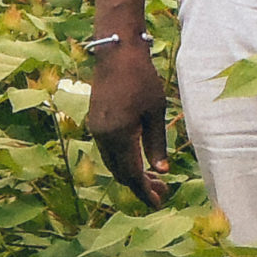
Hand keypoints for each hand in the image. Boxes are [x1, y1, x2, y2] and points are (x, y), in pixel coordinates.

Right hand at [87, 41, 170, 206]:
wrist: (116, 54)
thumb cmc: (142, 79)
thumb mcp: (155, 112)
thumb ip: (156, 144)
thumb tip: (162, 171)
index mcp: (119, 136)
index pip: (131, 174)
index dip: (144, 191)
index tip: (158, 203)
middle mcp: (102, 137)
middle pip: (119, 172)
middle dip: (139, 186)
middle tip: (161, 192)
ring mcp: (95, 130)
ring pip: (112, 163)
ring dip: (130, 173)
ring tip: (153, 179)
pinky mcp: (95, 123)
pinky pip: (108, 151)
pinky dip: (122, 160)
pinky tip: (137, 159)